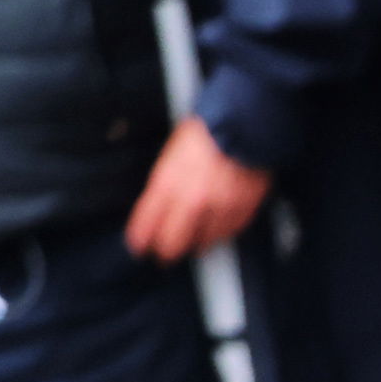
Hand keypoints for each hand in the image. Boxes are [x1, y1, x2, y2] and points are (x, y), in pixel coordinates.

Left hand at [124, 116, 269, 261]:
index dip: (140, 237)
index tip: (138, 246)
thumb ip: (165, 181)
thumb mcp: (173, 153)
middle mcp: (190, 200)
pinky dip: (223, 232)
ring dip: (198, 243)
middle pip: (173, 242)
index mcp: (167, 182)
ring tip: (195, 242)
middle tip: (165, 255)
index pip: (147, 221)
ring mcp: (217, 208)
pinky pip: (230, 232)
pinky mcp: (242, 210)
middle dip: (167, 250)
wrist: (242, 126)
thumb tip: (159, 204)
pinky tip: (219, 229)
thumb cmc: (206, 132)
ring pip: (203, 241)